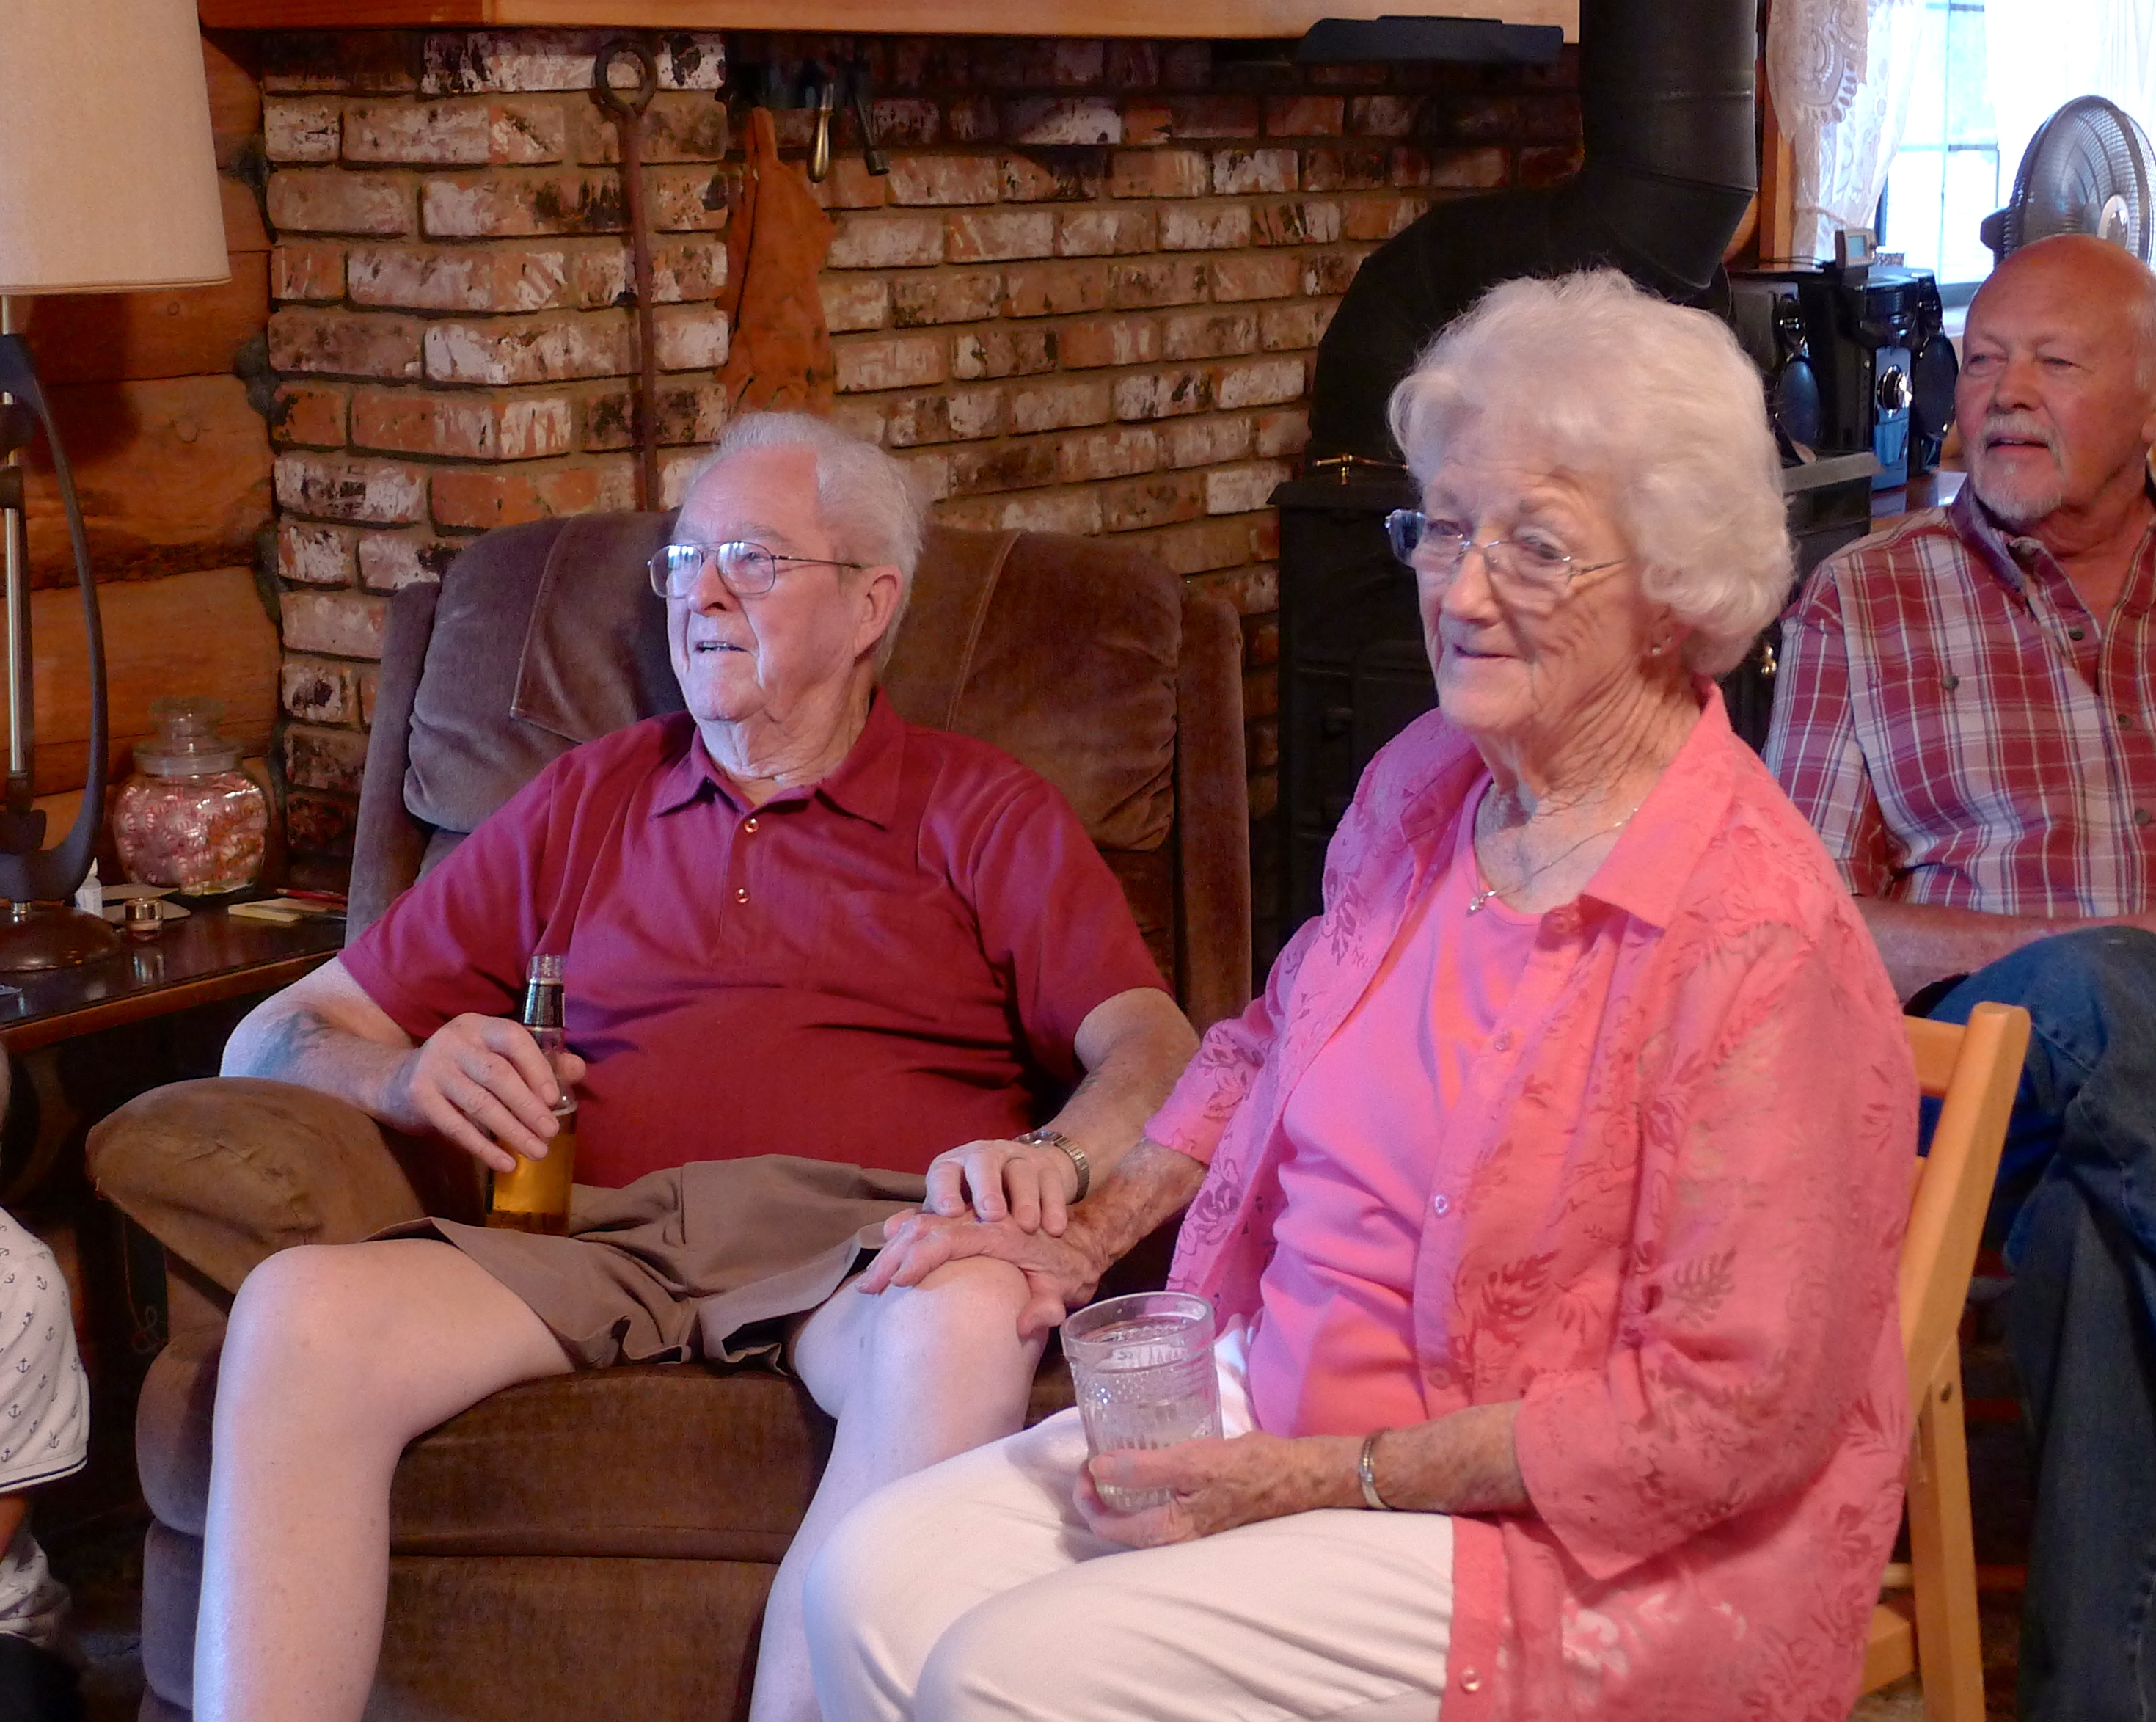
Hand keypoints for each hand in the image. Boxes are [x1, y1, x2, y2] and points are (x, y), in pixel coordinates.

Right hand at [378, 1014, 586, 1173]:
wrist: (397, 1082)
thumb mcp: (495, 1057)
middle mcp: (454, 1040)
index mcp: (479, 1026)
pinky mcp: (419, 1097)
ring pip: (479, 1103)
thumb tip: (578, 1070)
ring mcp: (433, 1068)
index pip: (513, 1039)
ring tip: (537, 1152)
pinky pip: (456, 1127)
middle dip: (528, 1106)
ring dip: (512, 1131)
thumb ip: (538, 1062)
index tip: (554, 1099)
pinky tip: (506, 1163)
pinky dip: (484, 1147)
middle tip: (551, 1132)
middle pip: (497, 1075)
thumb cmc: (462, 1070)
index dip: (536, 1068)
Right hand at [861, 1210, 1104, 1337]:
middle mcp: (980, 1221)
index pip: (951, 1239)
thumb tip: (1027, 1325)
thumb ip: (1047, 1306)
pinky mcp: (965, 1225)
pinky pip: (928, 1226)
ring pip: (921, 1225)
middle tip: (871, 1288)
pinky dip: (904, 1239)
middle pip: (926, 1228)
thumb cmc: (1069, 1268)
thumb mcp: (1064, 1289)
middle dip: (895, 1256)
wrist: (1079, 1240)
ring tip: (871, 1281)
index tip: (898, 1282)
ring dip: (893, 1250)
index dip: (922, 1258)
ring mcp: (970, 1220)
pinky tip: (885, 1257)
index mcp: (1000, 1234)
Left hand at [924, 1136, 1079, 1233]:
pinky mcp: (1047, 1167)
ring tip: (1026, 1226)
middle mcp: (984, 1156)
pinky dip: (1053, 1204)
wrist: (1021, 1181)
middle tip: (992, 1215)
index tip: (949, 1212)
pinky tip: (1053, 1229)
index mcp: (954, 1167)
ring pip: (1021, 1169)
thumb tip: (889, 1232)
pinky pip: (1052, 1181)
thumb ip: (927, 1224)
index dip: (945, 1189)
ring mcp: (1017, 1158)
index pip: (944, 1172)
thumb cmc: (975, 1205)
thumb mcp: (953, 1210)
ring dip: (1024, 1198)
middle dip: (987, 1186)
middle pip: (983, 1161)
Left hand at [1074, 1432, 1357, 1547]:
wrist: (1299, 1477)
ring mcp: (1187, 1531)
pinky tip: (1145, 1467)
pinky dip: (1142, 1492)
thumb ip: (1144, 1467)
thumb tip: (1098, 1468)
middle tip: (1094, 1459)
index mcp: (1168, 1532)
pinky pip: (1157, 1510)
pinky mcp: (1198, 1517)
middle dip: (1098, 1494)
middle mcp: (1174, 1541)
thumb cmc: (1249, 1468)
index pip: (1107, 1527)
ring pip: (1137, 1518)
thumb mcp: (1193, 1462)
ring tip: (1112, 1460)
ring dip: (1119, 1493)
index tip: (1085, 1464)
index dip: (1087, 1496)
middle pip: (1118, 1526)